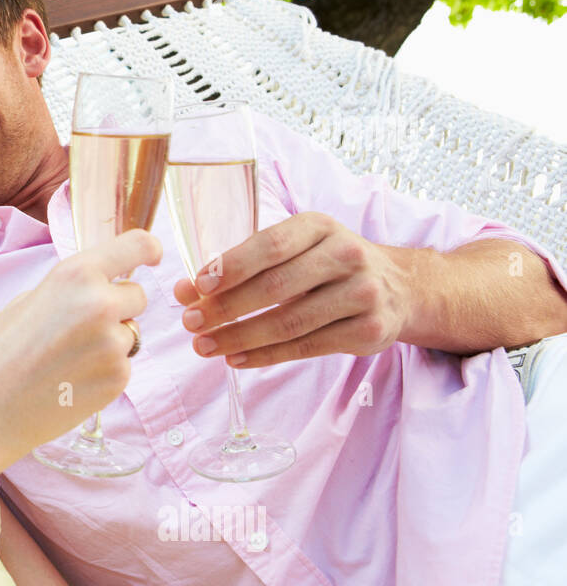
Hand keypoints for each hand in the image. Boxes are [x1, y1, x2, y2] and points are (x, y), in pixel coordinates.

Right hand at [0, 229, 161, 454]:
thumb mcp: (28, 300)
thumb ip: (70, 289)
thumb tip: (98, 287)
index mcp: (76, 274)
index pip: (137, 246)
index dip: (149, 249)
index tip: (153, 255)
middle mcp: (102, 303)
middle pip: (137, 296)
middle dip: (118, 307)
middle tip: (80, 329)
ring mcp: (113, 343)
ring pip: (131, 333)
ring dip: (110, 342)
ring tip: (67, 360)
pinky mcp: (118, 378)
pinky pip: (123, 364)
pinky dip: (104, 370)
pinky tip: (71, 379)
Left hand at [173, 212, 411, 367]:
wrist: (400, 288)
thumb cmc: (328, 266)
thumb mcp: (294, 250)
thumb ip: (242, 267)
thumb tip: (185, 292)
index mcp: (320, 226)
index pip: (271, 245)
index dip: (231, 266)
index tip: (196, 286)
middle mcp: (346, 254)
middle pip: (276, 287)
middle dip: (226, 308)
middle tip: (191, 322)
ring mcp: (363, 293)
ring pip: (290, 322)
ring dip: (240, 337)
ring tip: (205, 346)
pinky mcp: (369, 331)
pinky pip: (307, 347)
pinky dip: (266, 356)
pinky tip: (237, 359)